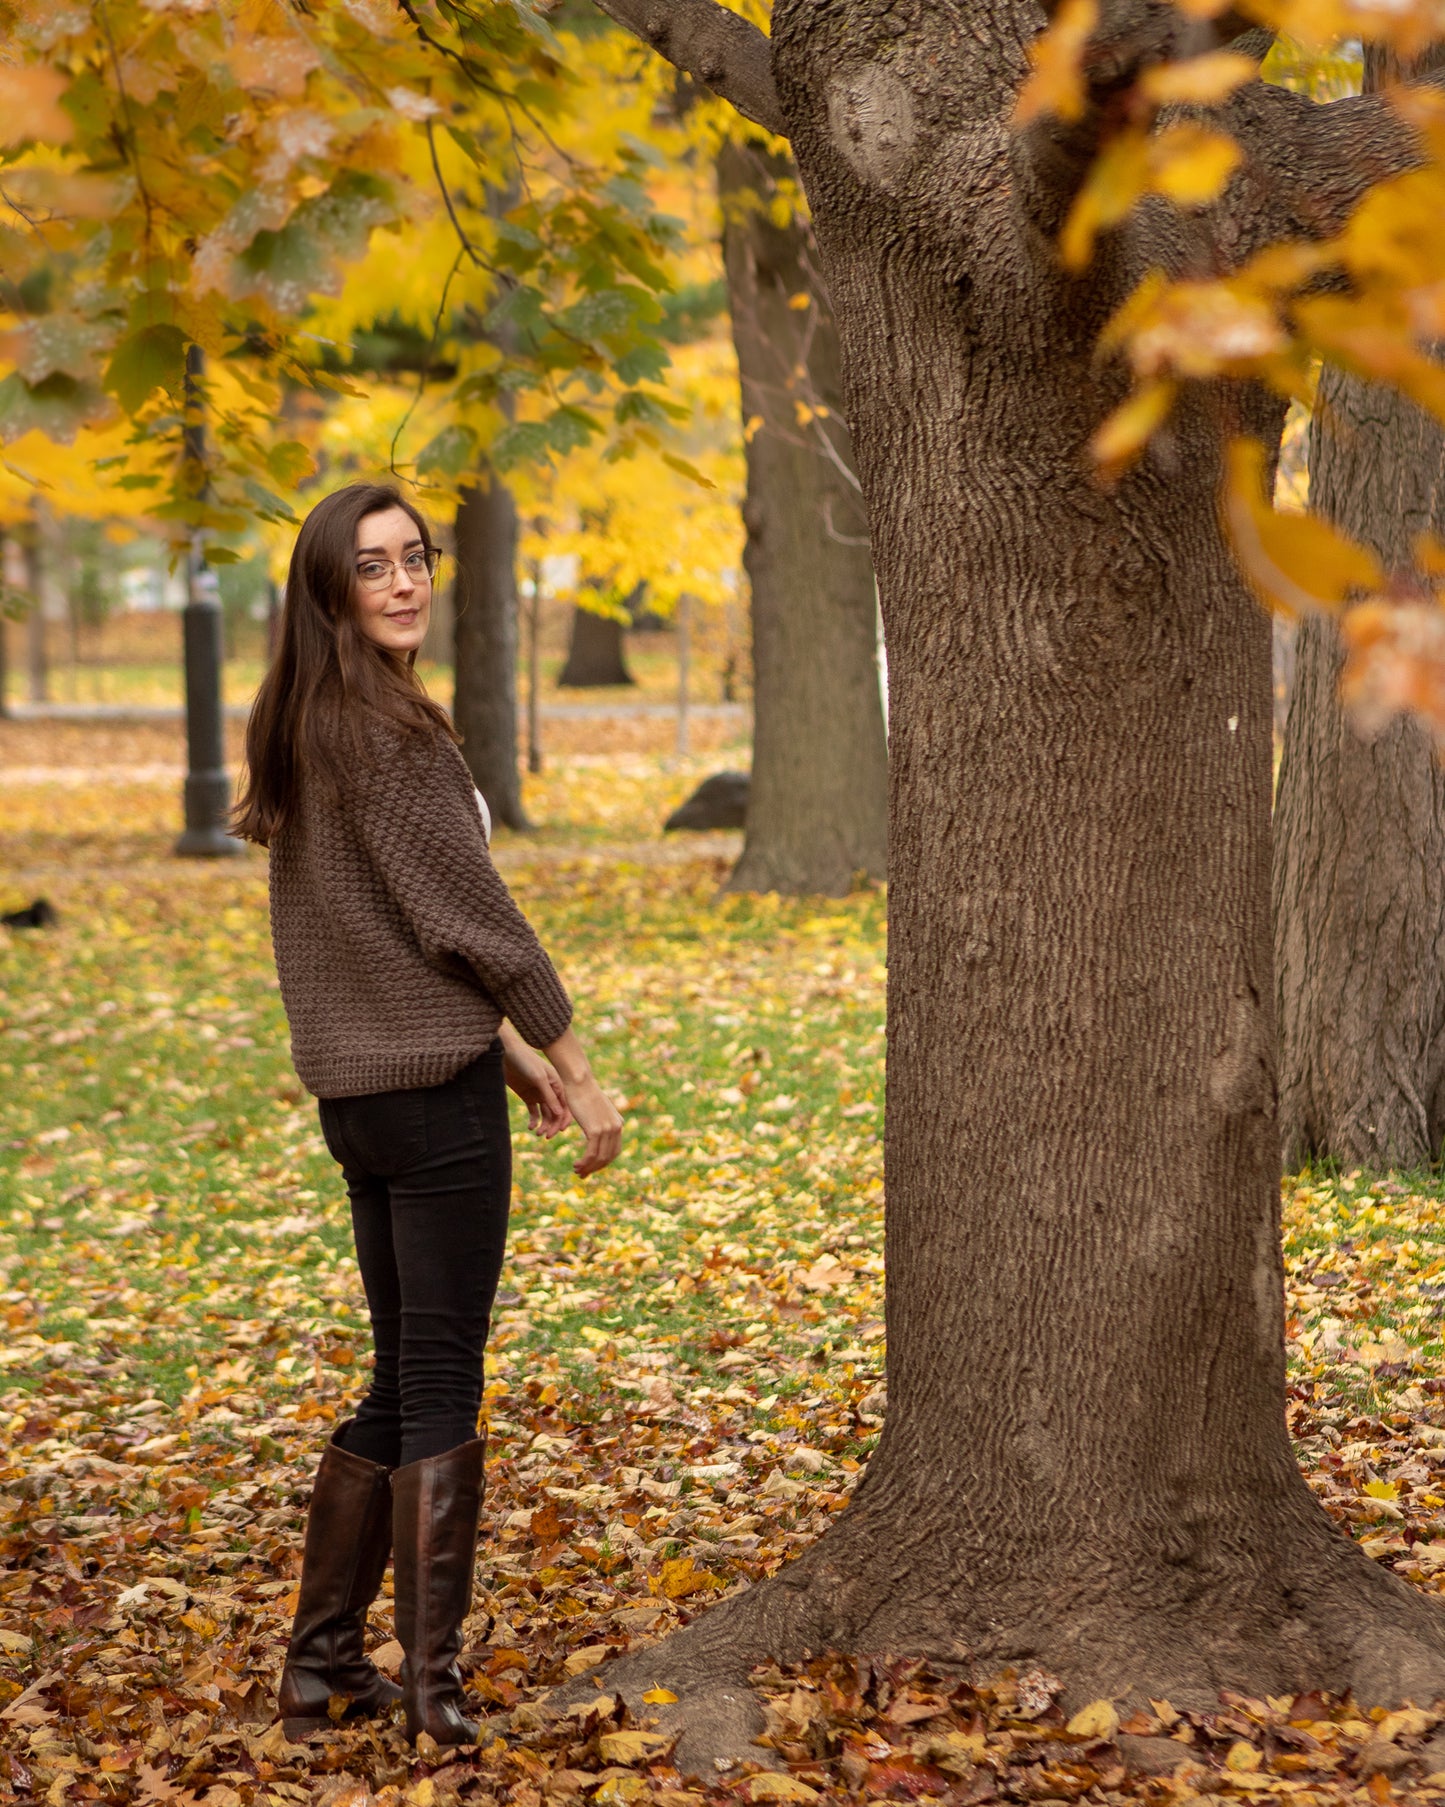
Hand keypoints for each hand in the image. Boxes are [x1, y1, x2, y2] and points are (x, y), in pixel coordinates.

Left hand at [500, 1027, 569, 1137]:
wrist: (506, 1054)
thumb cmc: (525, 1061)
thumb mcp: (539, 1078)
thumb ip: (549, 1095)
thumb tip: (559, 1114)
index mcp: (557, 1084)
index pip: (565, 1106)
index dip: (564, 1119)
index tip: (559, 1131)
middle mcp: (550, 1090)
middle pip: (556, 1112)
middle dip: (553, 1125)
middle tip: (546, 1135)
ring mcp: (539, 1094)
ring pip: (546, 1114)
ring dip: (544, 1124)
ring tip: (537, 1132)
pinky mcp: (527, 1096)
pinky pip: (534, 1112)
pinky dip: (534, 1121)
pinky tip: (531, 1127)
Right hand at [544, 1027, 623, 1176]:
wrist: (579, 1080)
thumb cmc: (583, 1092)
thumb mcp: (595, 1108)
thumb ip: (599, 1120)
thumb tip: (597, 1131)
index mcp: (618, 1123)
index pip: (614, 1151)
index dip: (602, 1163)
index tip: (590, 1168)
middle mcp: (616, 1127)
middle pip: (609, 1157)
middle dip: (595, 1169)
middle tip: (582, 1175)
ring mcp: (607, 1129)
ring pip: (600, 1158)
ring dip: (588, 1168)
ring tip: (577, 1171)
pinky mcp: (596, 1130)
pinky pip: (591, 1154)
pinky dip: (584, 1163)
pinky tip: (576, 1165)